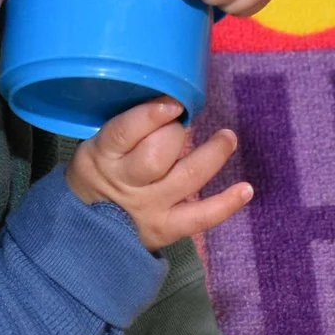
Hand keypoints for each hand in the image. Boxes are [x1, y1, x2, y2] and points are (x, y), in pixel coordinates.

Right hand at [69, 98, 252, 248]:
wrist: (88, 232)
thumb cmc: (100, 176)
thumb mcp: (98, 147)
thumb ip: (129, 128)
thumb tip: (171, 102)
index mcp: (103, 155)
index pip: (125, 132)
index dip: (151, 115)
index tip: (173, 103)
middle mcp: (127, 182)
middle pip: (157, 156)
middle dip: (176, 134)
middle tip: (181, 125)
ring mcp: (149, 207)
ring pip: (186, 178)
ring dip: (212, 154)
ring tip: (227, 138)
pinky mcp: (167, 228)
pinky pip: (201, 217)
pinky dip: (226, 204)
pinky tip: (246, 189)